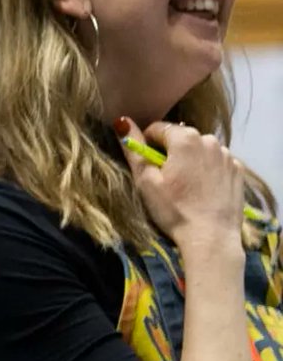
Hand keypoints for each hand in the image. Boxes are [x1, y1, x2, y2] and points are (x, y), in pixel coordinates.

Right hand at [118, 118, 243, 255]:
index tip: (148, 167)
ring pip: (199, 150)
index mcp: (185, 138)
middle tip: (165, 179)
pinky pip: (215, 162)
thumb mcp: (146, 181)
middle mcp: (209, 140)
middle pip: (179, 138)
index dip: (146, 146)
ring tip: (186, 186)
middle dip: (169, 152)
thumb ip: (133, 149)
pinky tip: (203, 190)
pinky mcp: (238, 171)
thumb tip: (122, 121)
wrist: (212, 239)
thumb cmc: (174, 210)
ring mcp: (227, 155)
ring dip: (189, 160)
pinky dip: (207, 170)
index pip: (156, 129)